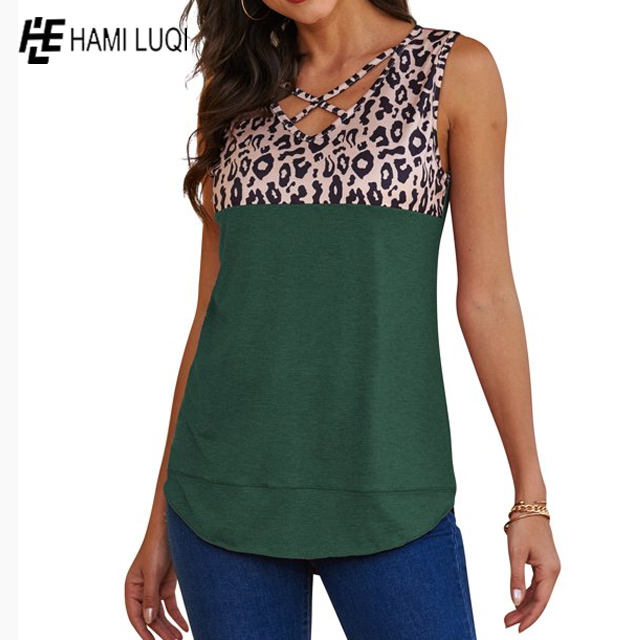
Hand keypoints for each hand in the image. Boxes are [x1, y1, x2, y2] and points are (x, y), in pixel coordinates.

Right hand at [125, 529, 188, 639]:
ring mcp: (155, 587)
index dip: (143, 630)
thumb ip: (150, 596)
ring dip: (169, 626)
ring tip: (179, 639)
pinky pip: (170, 605)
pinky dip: (177, 616)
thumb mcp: (152, 572)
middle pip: (150, 616)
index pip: (134, 614)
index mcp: (132, 586)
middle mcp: (142, 589)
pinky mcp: (167, 584)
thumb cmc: (156, 545)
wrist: (171, 528)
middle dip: (161, 631)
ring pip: (161, 613)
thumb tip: (148, 620)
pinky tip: (184, 626)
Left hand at [504, 514, 560, 631]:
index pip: (540, 601)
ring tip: (509, 616)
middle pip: (539, 600)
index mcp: (549, 571)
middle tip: (506, 624)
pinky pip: (537, 584)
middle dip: (524, 613)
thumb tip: (515, 601)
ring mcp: (550, 567)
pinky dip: (527, 593)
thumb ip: (516, 578)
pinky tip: (518, 600)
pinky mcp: (544, 562)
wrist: (530, 506)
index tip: (517, 629)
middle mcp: (553, 572)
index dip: (529, 617)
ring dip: (524, 604)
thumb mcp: (515, 553)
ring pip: (538, 593)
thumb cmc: (523, 527)